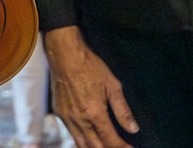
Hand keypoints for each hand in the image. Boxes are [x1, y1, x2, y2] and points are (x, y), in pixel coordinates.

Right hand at [43, 26, 137, 147]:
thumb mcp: (113, 86)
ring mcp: (67, 117)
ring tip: (105, 146)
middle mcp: (79, 119)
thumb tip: (133, 128)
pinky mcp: (59, 113)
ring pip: (81, 144)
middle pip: (95, 146)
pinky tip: (89, 138)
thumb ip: (123, 110)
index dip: (122, 147)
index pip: (110, 140)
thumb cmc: (90, 66)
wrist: (65, 54)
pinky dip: (82, 140)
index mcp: (94, 113)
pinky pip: (71, 133)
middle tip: (119, 147)